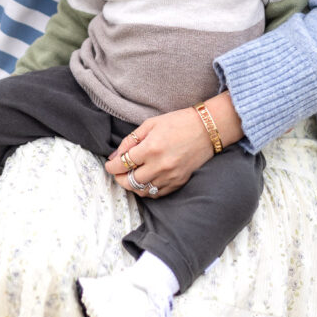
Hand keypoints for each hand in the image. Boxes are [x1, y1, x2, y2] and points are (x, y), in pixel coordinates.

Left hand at [105, 91, 242, 197]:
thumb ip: (131, 140)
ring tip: (129, 177)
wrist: (207, 129)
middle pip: (130, 181)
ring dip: (132, 186)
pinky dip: (147, 190)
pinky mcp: (179, 182)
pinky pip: (157, 194)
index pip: (123, 164)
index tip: (109, 165)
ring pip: (143, 191)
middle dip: (119, 178)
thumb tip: (116, 155)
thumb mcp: (150, 124)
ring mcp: (170, 176)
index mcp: (151, 148)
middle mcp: (159, 165)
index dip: (112, 167)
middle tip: (117, 172)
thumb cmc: (178, 122)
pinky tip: (145, 182)